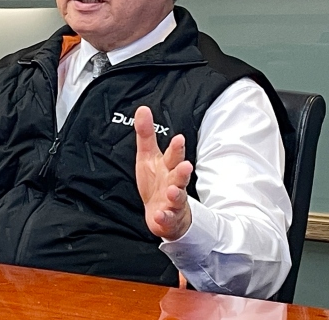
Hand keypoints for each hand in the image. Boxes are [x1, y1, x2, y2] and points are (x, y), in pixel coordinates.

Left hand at [133, 105, 192, 239]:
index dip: (176, 148)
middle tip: (186, 165)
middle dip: (183, 170)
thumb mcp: (148, 156)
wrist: (164, 212)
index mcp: (168, 167)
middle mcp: (173, 183)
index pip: (173, 155)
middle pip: (179, 176)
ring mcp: (172, 201)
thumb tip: (142, 109)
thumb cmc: (157, 181)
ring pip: (177, 197)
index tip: (179, 139)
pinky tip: (160, 215)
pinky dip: (164, 217)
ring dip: (176, 193)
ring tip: (172, 190)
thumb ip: (146, 134)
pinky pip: (167, 218)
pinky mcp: (168, 217)